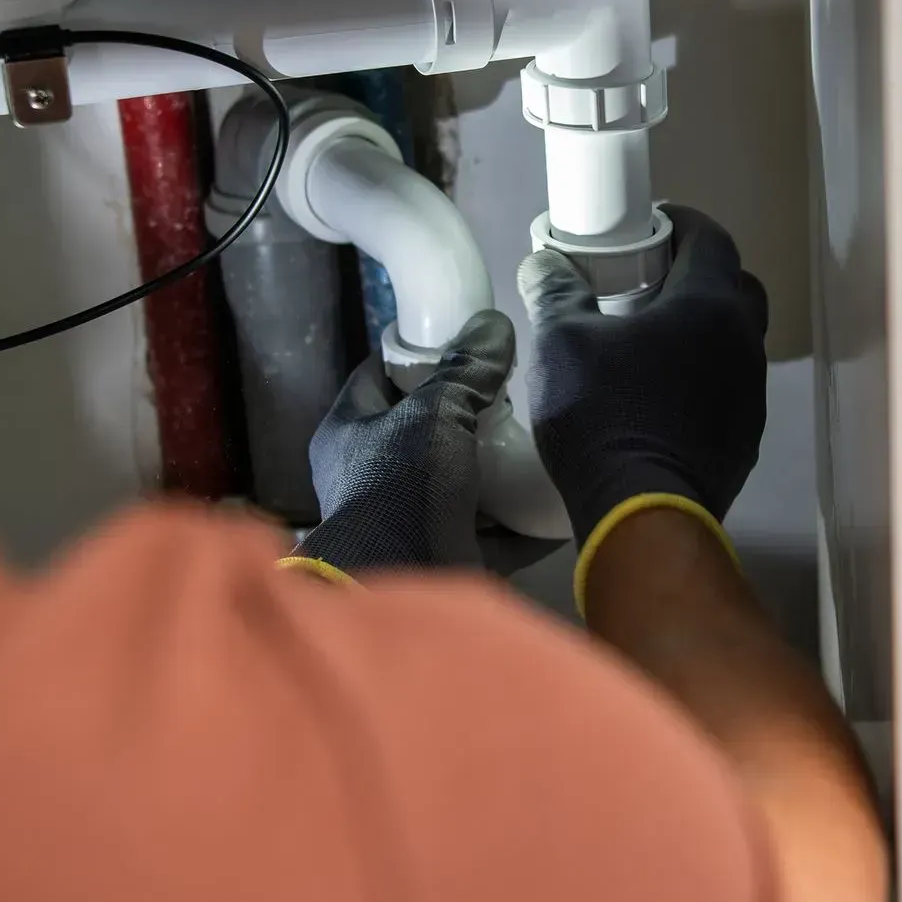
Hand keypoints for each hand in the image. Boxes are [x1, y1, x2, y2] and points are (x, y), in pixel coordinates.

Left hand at [293, 309, 514, 573]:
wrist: (403, 577)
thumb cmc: (402, 484)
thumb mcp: (435, 413)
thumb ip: (466, 370)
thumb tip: (494, 324)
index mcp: (347, 432)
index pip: (375, 375)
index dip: (412, 353)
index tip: (457, 339)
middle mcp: (368, 476)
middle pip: (421, 432)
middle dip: (465, 416)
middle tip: (510, 394)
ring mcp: (406, 521)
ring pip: (456, 485)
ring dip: (494, 471)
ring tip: (536, 442)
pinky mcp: (443, 556)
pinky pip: (489, 534)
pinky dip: (519, 522)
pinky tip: (554, 501)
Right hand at [516, 205, 768, 548]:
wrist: (640, 513)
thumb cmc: (602, 414)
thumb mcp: (561, 343)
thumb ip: (556, 292)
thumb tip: (545, 262)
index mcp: (709, 303)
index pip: (711, 237)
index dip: (678, 222)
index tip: (645, 227)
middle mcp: (744, 341)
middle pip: (733, 285)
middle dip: (696, 273)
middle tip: (647, 282)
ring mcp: (752, 394)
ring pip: (734, 341)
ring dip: (702, 330)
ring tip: (650, 342)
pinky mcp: (746, 439)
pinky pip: (729, 388)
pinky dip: (703, 378)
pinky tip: (662, 397)